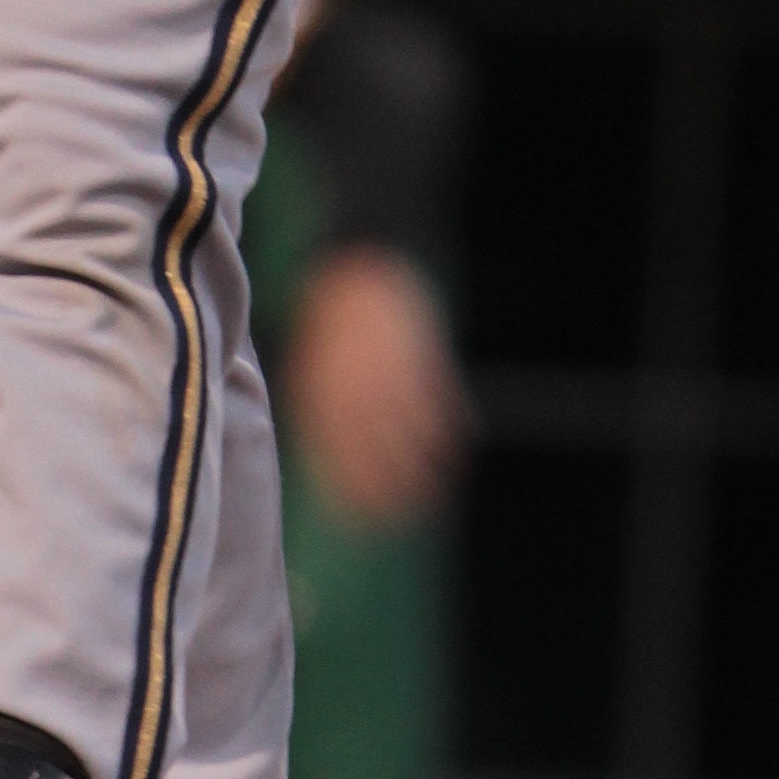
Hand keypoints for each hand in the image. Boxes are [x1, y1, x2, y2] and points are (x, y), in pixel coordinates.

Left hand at [282, 245, 468, 530]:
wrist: (358, 259)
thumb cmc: (335, 319)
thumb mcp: (316, 363)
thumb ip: (322, 410)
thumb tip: (328, 463)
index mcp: (320, 386)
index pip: (337, 454)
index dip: (355, 490)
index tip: (369, 519)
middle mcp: (351, 380)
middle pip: (376, 449)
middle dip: (393, 487)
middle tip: (409, 514)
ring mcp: (387, 365)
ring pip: (412, 429)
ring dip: (428, 463)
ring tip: (441, 487)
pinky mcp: (418, 347)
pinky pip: (437, 396)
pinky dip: (451, 422)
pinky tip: (462, 441)